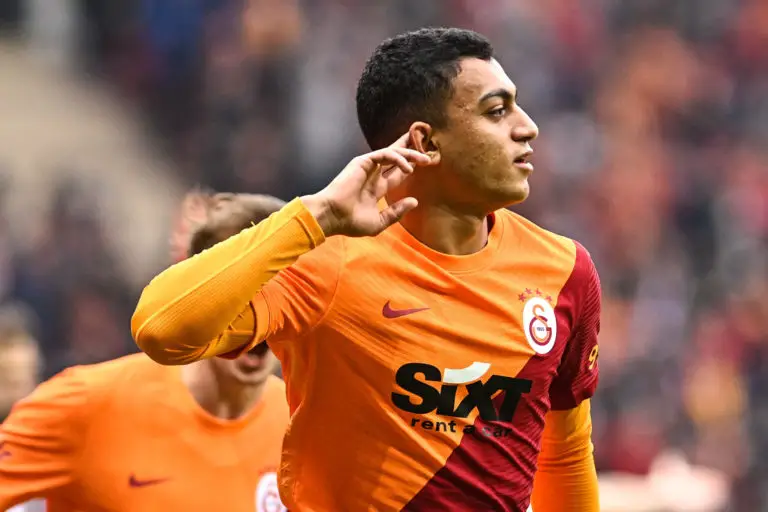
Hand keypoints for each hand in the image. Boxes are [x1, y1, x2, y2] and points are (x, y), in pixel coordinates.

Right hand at [301, 133, 431, 236]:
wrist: (333, 216)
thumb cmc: (351, 222)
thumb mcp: (379, 222)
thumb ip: (396, 212)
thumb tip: (414, 201)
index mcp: (376, 189)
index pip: (397, 174)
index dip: (410, 167)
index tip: (425, 164)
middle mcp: (373, 176)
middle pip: (396, 158)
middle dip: (410, 151)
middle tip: (427, 148)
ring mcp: (368, 167)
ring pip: (393, 153)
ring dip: (410, 154)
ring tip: (425, 159)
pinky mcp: (363, 162)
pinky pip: (385, 155)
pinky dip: (398, 159)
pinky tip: (408, 168)